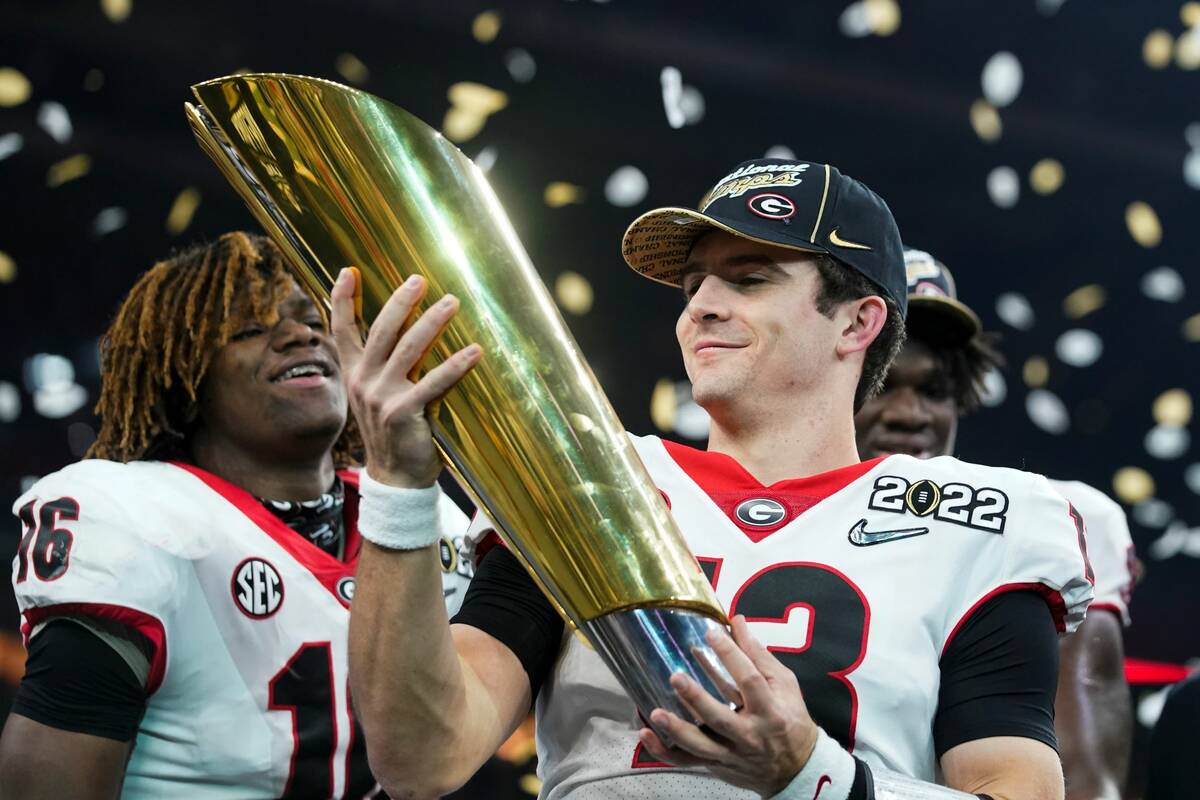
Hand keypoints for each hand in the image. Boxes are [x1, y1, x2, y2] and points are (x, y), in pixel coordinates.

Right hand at [330, 268, 481, 487]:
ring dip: (432, 322)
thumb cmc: (393, 431)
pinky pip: (433, 383)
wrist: (395, 477)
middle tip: (419, 280)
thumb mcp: (379, 394)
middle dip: (401, 302)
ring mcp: (382, 397)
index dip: (342, 300)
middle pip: (381, 331)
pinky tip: (474, 351)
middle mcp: (363, 381)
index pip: (342, 330)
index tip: (347, 271)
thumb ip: (386, 366)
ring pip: (409, 349)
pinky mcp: (403, 412)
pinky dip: (455, 365)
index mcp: (355, 373)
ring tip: (451, 302)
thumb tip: (410, 329)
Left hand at [638, 615, 819, 796]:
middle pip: (720, 719)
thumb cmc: (790, 719)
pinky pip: (686, 761)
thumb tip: (736, 621)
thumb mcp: (784, 685)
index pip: (750, 681)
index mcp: (770, 711)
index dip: (731, 656)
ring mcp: (731, 753)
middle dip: (696, 699)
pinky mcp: (716, 764)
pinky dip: (663, 751)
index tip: (712, 633)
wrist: (795, 769)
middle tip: (675, 677)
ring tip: (655, 713)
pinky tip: (646, 735)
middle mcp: (749, 735)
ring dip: (676, 730)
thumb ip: (759, 654)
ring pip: (700, 746)